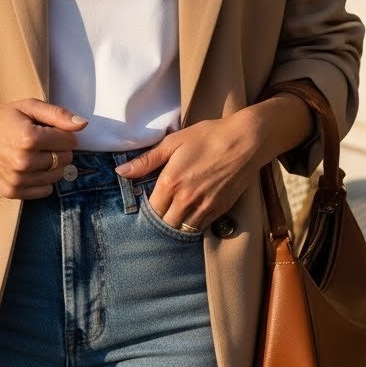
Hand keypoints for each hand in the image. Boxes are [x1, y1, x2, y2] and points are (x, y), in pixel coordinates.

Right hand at [0, 98, 88, 198]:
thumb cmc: (2, 117)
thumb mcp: (29, 106)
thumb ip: (58, 114)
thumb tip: (83, 125)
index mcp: (29, 138)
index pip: (69, 141)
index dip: (63, 133)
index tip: (48, 130)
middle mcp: (23, 161)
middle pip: (65, 159)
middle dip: (59, 149)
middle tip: (41, 141)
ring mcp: (16, 179)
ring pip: (57, 176)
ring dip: (52, 165)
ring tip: (36, 154)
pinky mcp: (11, 191)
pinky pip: (44, 191)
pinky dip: (43, 181)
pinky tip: (30, 168)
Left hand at [114, 113, 263, 233]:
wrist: (245, 141)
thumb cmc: (207, 137)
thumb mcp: (173, 142)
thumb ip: (146, 160)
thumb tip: (121, 171)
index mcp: (170, 182)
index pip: (151, 210)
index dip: (147, 210)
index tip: (148, 203)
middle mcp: (186, 199)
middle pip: (165, 224)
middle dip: (160, 220)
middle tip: (160, 211)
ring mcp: (204, 207)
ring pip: (183, 229)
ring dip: (176, 225)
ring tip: (173, 216)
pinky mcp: (220, 209)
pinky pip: (201, 227)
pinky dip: (193, 225)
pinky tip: (190, 215)